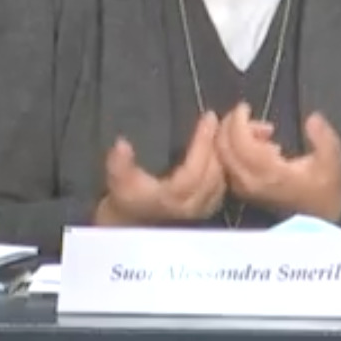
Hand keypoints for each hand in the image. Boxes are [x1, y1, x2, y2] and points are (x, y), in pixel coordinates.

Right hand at [94, 111, 226, 225]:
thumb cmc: (126, 197)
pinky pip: (222, 186)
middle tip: (216, 120)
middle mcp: (190, 207)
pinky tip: (219, 150)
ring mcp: (200, 210)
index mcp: (170, 199)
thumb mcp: (117, 179)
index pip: (193, 171)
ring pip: (220, 180)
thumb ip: (119, 163)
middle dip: (215, 145)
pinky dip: (223, 166)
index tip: (208, 118)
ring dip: (221, 155)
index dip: (202, 144)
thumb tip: (122, 144)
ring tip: (219, 131)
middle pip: (212, 175)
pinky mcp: (207, 210)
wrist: (131, 222)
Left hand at [216, 103, 340, 222]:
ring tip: (263, 133)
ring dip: (232, 137)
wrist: (321, 218)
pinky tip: (259, 146)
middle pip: (224, 148)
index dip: (237, 120)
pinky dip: (234, 149)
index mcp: (271, 173)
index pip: (240, 142)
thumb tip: (313, 118)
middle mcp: (251, 182)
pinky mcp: (244, 191)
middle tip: (245, 113)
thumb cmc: (326, 189)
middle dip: (229, 125)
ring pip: (223, 156)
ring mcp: (245, 189)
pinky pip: (228, 164)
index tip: (245, 106)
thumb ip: (323, 137)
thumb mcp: (333, 161)